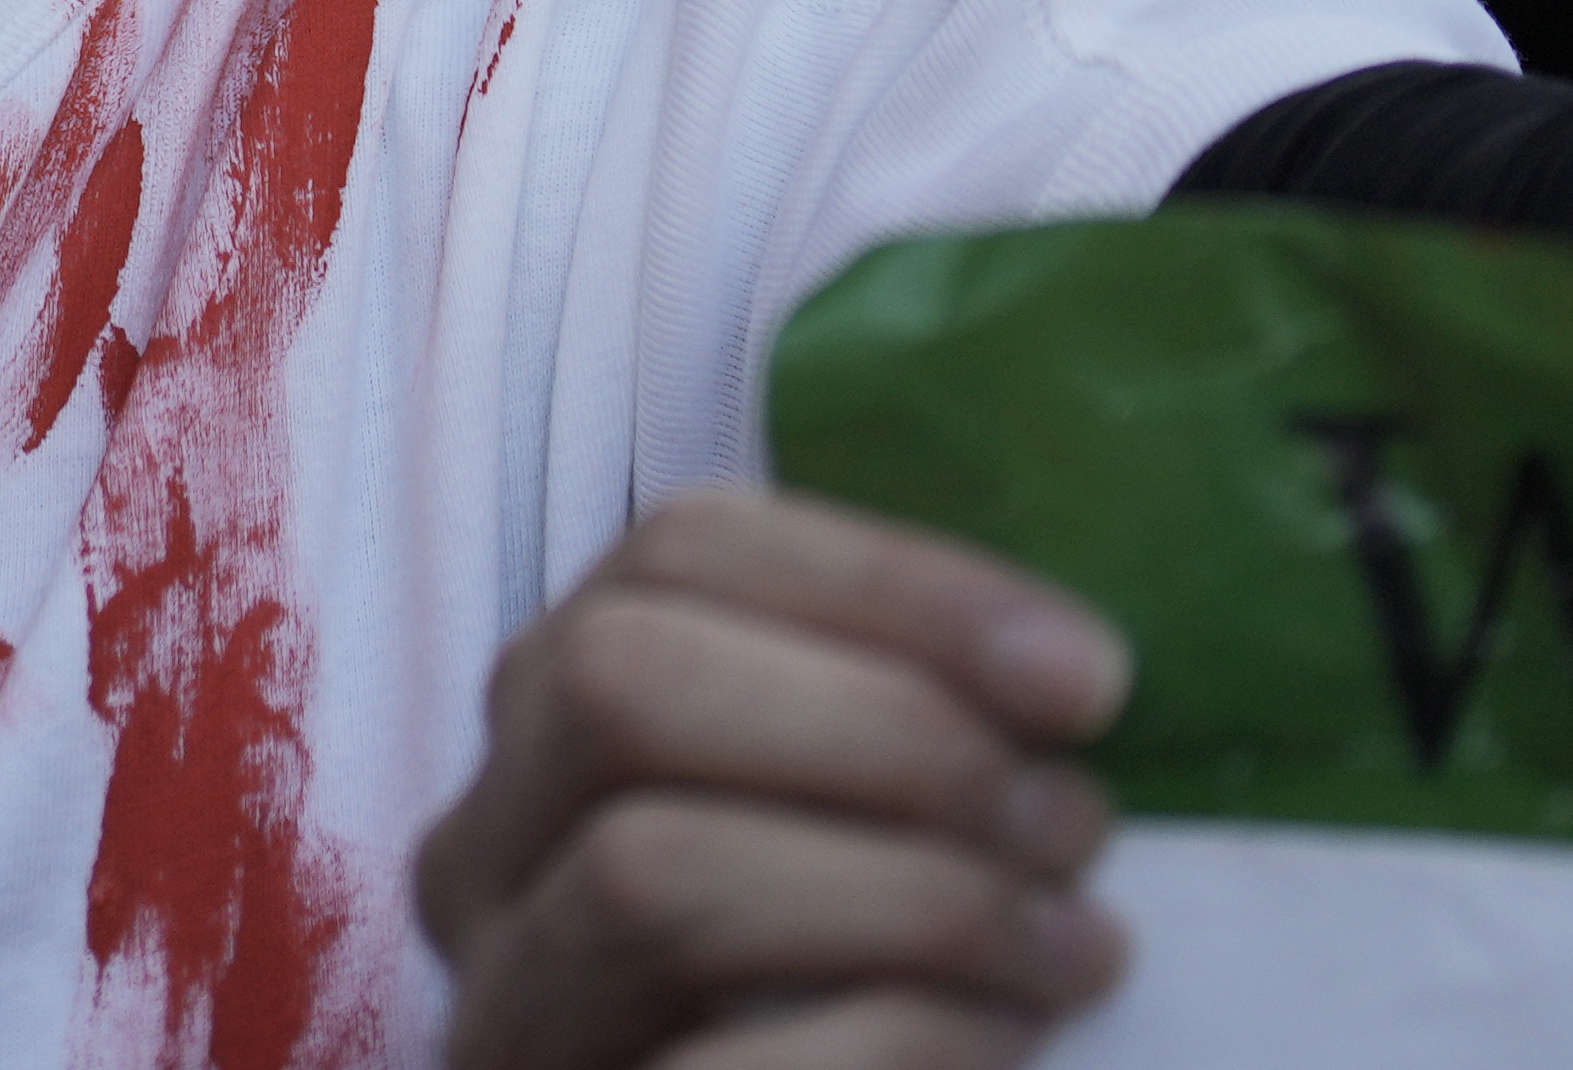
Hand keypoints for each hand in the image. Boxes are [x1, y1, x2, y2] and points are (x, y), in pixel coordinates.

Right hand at [417, 487, 1135, 1069]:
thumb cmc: (859, 1005)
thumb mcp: (857, 835)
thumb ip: (902, 732)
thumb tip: (1061, 671)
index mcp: (556, 723)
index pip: (678, 554)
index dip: (892, 586)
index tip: (1087, 676)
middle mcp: (485, 848)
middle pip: (618, 682)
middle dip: (885, 732)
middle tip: (1070, 823)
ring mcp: (502, 1005)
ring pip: (642, 873)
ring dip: (910, 897)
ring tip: (1069, 947)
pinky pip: (708, 1068)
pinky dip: (891, 1040)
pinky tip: (1003, 1042)